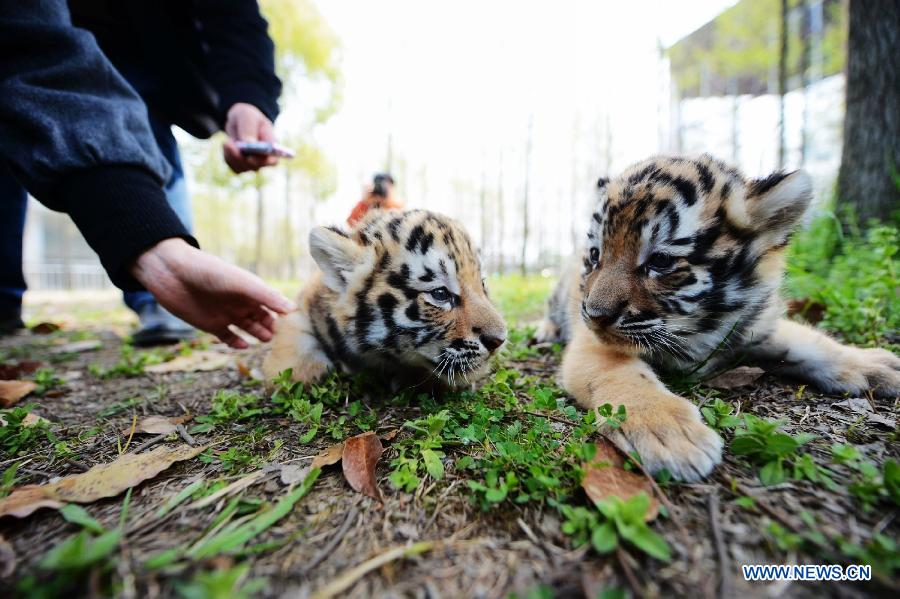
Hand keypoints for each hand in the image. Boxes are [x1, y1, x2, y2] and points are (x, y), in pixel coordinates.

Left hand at [131, 238, 295, 348]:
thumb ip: (267, 296)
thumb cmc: (210, 272)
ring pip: (249, 328)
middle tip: (284, 338)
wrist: (172, 273)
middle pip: (264, 319)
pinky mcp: (211, 325)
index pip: (274, 305)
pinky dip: (237, 343)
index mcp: (251, 290)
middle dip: (274, 328)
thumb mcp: (242, 283)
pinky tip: (244, 345)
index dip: (285, 315)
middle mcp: (242, 302)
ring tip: (267, 340)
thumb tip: (293, 310)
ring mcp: (227, 314)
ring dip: (259, 335)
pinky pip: (229, 337)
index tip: (296, 326)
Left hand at [222, 102, 278, 172]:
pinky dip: (228, 156)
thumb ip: (249, 129)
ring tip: (227, 142)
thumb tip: (248, 144)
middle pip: (255, 166)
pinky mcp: (242, 165)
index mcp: (272, 145)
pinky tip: (227, 145)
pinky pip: (234, 166)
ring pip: (243, 167)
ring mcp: (254, 163)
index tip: (250, 157)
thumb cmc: (248, 117)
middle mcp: (265, 157)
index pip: (272, 160)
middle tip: (229, 145)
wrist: (239, 121)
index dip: (263, 162)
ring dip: (232, 155)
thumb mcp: (248, 116)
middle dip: (241, 158)